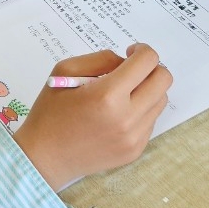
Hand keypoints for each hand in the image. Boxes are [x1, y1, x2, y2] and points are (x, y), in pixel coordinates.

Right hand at [13, 44, 172, 190]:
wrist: (45, 158)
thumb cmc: (51, 112)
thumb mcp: (65, 70)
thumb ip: (101, 59)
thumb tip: (126, 62)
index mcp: (107, 95)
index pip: (147, 61)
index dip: (141, 50)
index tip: (130, 52)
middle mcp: (127, 118)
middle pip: (164, 80)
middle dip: (151, 68)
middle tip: (132, 70)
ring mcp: (134, 137)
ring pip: (161, 100)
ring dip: (147, 89)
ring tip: (123, 93)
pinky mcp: (135, 150)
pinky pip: (151, 121)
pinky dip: (141, 110)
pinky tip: (118, 114)